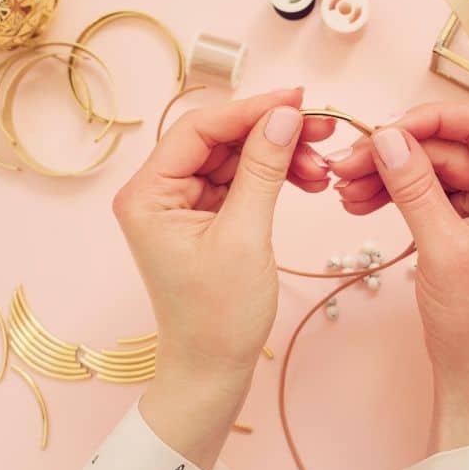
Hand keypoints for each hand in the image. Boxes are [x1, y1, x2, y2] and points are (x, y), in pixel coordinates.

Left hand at [112, 88, 333, 469]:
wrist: (214, 370)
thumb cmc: (219, 315)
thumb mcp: (245, 236)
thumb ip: (263, 169)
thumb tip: (285, 115)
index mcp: (147, 194)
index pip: (200, 129)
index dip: (251, 109)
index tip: (299, 99)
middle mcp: (158, 192)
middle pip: (220, 139)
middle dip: (272, 134)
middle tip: (321, 129)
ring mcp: (183, 204)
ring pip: (236, 157)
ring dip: (280, 157)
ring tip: (321, 170)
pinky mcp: (206, 217)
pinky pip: (242, 180)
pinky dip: (275, 177)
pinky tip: (307, 180)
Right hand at [326, 102, 468, 452]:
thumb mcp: (442, 248)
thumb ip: (415, 187)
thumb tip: (386, 137)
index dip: (430, 120)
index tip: (383, 130)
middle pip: (447, 146)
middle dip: (395, 153)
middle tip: (347, 164)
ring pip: (429, 167)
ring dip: (386, 174)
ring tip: (345, 188)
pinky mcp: (462, 218)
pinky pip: (424, 190)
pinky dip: (392, 192)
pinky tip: (359, 201)